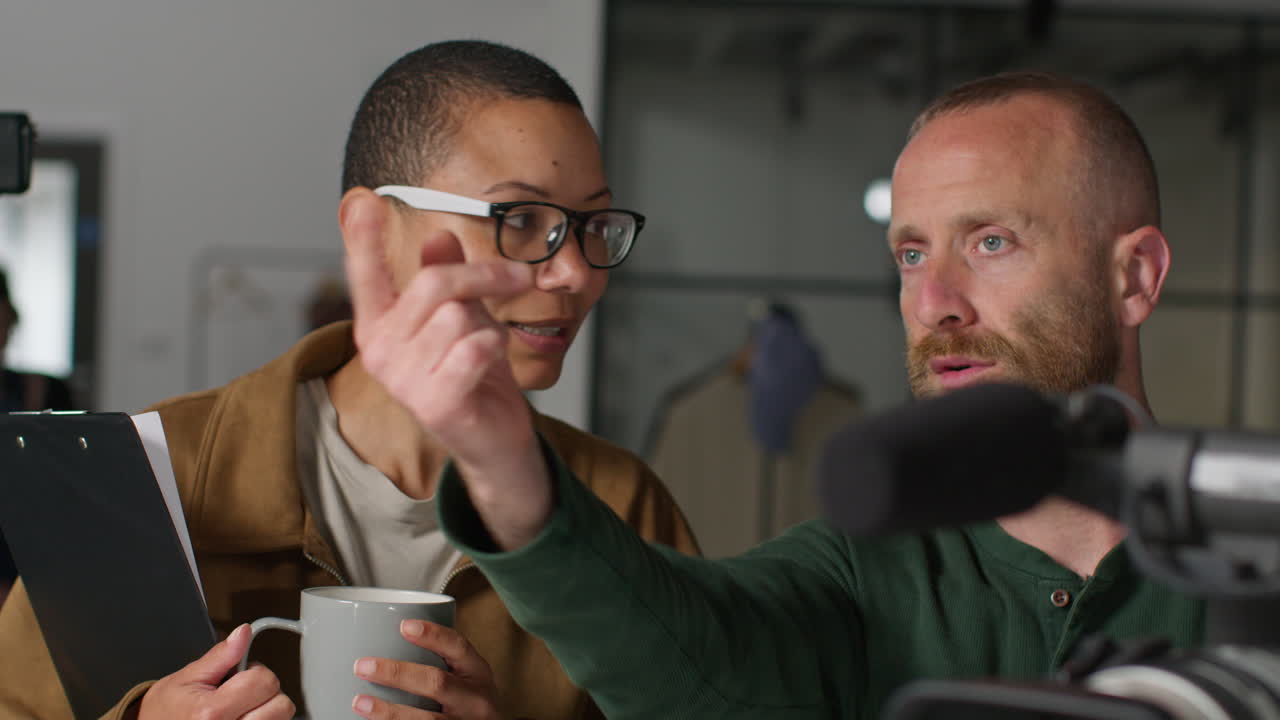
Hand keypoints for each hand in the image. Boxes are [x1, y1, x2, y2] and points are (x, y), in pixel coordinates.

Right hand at [137, 624, 294, 719]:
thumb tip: (243, 633)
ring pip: (281, 719)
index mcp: (212, 712)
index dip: (255, 672)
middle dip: (265, 693)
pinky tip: (243, 717)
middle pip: (281, 705)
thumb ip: (222, 655)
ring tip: (240, 708)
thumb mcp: (188, 677)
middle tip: (240, 694)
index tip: (238, 676)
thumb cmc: (167, 710)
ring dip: (267, 710)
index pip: (265, 681)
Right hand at [342, 189, 552, 547]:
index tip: (361, 199)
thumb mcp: (462, 314)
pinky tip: (489, 365)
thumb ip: (444, 276)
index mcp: (379, 324)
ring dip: (489, 323)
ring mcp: (402, 381)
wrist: (494, 438)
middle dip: (485, 276)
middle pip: (434, 284)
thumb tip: (438, 235)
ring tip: (488, 345)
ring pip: (459, 316)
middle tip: (519, 276)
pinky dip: (494, 348)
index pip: (365, 273)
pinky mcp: (433, 404)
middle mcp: (379, 351)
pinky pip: (475, 349)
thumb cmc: (473, 374)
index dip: (363, 237)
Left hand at [351, 620, 501, 719]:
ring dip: (388, 711)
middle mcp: (475, 700)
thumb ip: (439, 665)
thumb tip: (383, 642)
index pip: (458, 647)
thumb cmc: (469, 705)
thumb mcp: (467, 681)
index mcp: (478, 673)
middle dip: (396, 673)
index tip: (404, 626)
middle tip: (362, 666)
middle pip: (436, 682)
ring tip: (359, 702)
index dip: (433, 635)